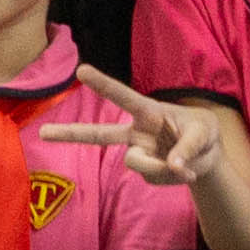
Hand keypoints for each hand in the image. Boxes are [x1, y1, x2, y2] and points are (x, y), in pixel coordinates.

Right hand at [38, 63, 219, 190]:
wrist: (207, 158)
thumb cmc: (203, 132)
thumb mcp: (205, 132)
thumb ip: (188, 146)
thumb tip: (173, 166)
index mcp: (148, 110)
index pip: (122, 96)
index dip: (103, 84)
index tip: (81, 70)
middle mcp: (136, 132)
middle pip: (99, 134)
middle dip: (70, 134)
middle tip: (42, 132)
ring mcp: (139, 153)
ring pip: (136, 163)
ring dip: (161, 167)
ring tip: (186, 167)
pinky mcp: (146, 173)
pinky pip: (156, 178)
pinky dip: (174, 177)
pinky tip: (184, 172)